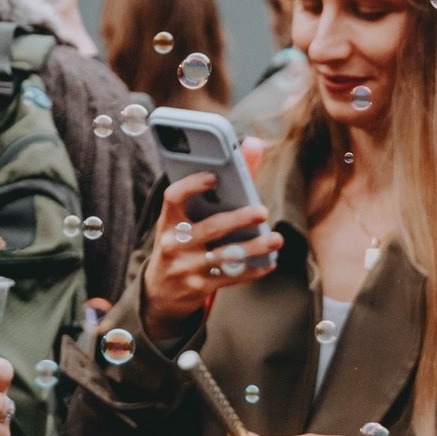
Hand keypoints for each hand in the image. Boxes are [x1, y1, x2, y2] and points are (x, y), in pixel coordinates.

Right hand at [140, 175, 284, 344]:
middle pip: (209, 228)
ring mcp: (185, 268)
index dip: (192, 185)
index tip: (214, 176)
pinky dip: (252, 270)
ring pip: (224, 255)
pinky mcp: (198, 288)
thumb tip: (253, 143)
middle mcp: (174, 243)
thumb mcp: (189, 218)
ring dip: (254, 247)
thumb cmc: (183, 242)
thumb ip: (224, 183)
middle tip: (261, 211)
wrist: (161, 292)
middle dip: (237, 219)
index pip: (173, 197)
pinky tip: (269, 263)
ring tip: (275, 239)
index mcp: (169, 220)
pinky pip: (230, 278)